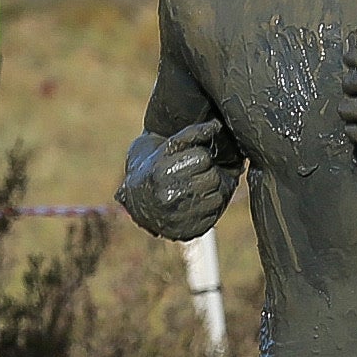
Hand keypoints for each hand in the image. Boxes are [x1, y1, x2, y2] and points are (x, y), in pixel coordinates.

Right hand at [118, 118, 238, 238]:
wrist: (138, 201)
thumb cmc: (156, 167)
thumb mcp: (167, 146)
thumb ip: (192, 133)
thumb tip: (217, 125)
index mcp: (162, 173)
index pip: (202, 158)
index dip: (199, 155)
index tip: (189, 159)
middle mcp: (169, 197)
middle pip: (212, 177)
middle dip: (207, 172)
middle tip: (194, 173)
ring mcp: (179, 217)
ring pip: (217, 196)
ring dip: (211, 189)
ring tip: (195, 186)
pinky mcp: (188, 231)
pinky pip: (214, 214)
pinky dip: (210, 206)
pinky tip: (196, 201)